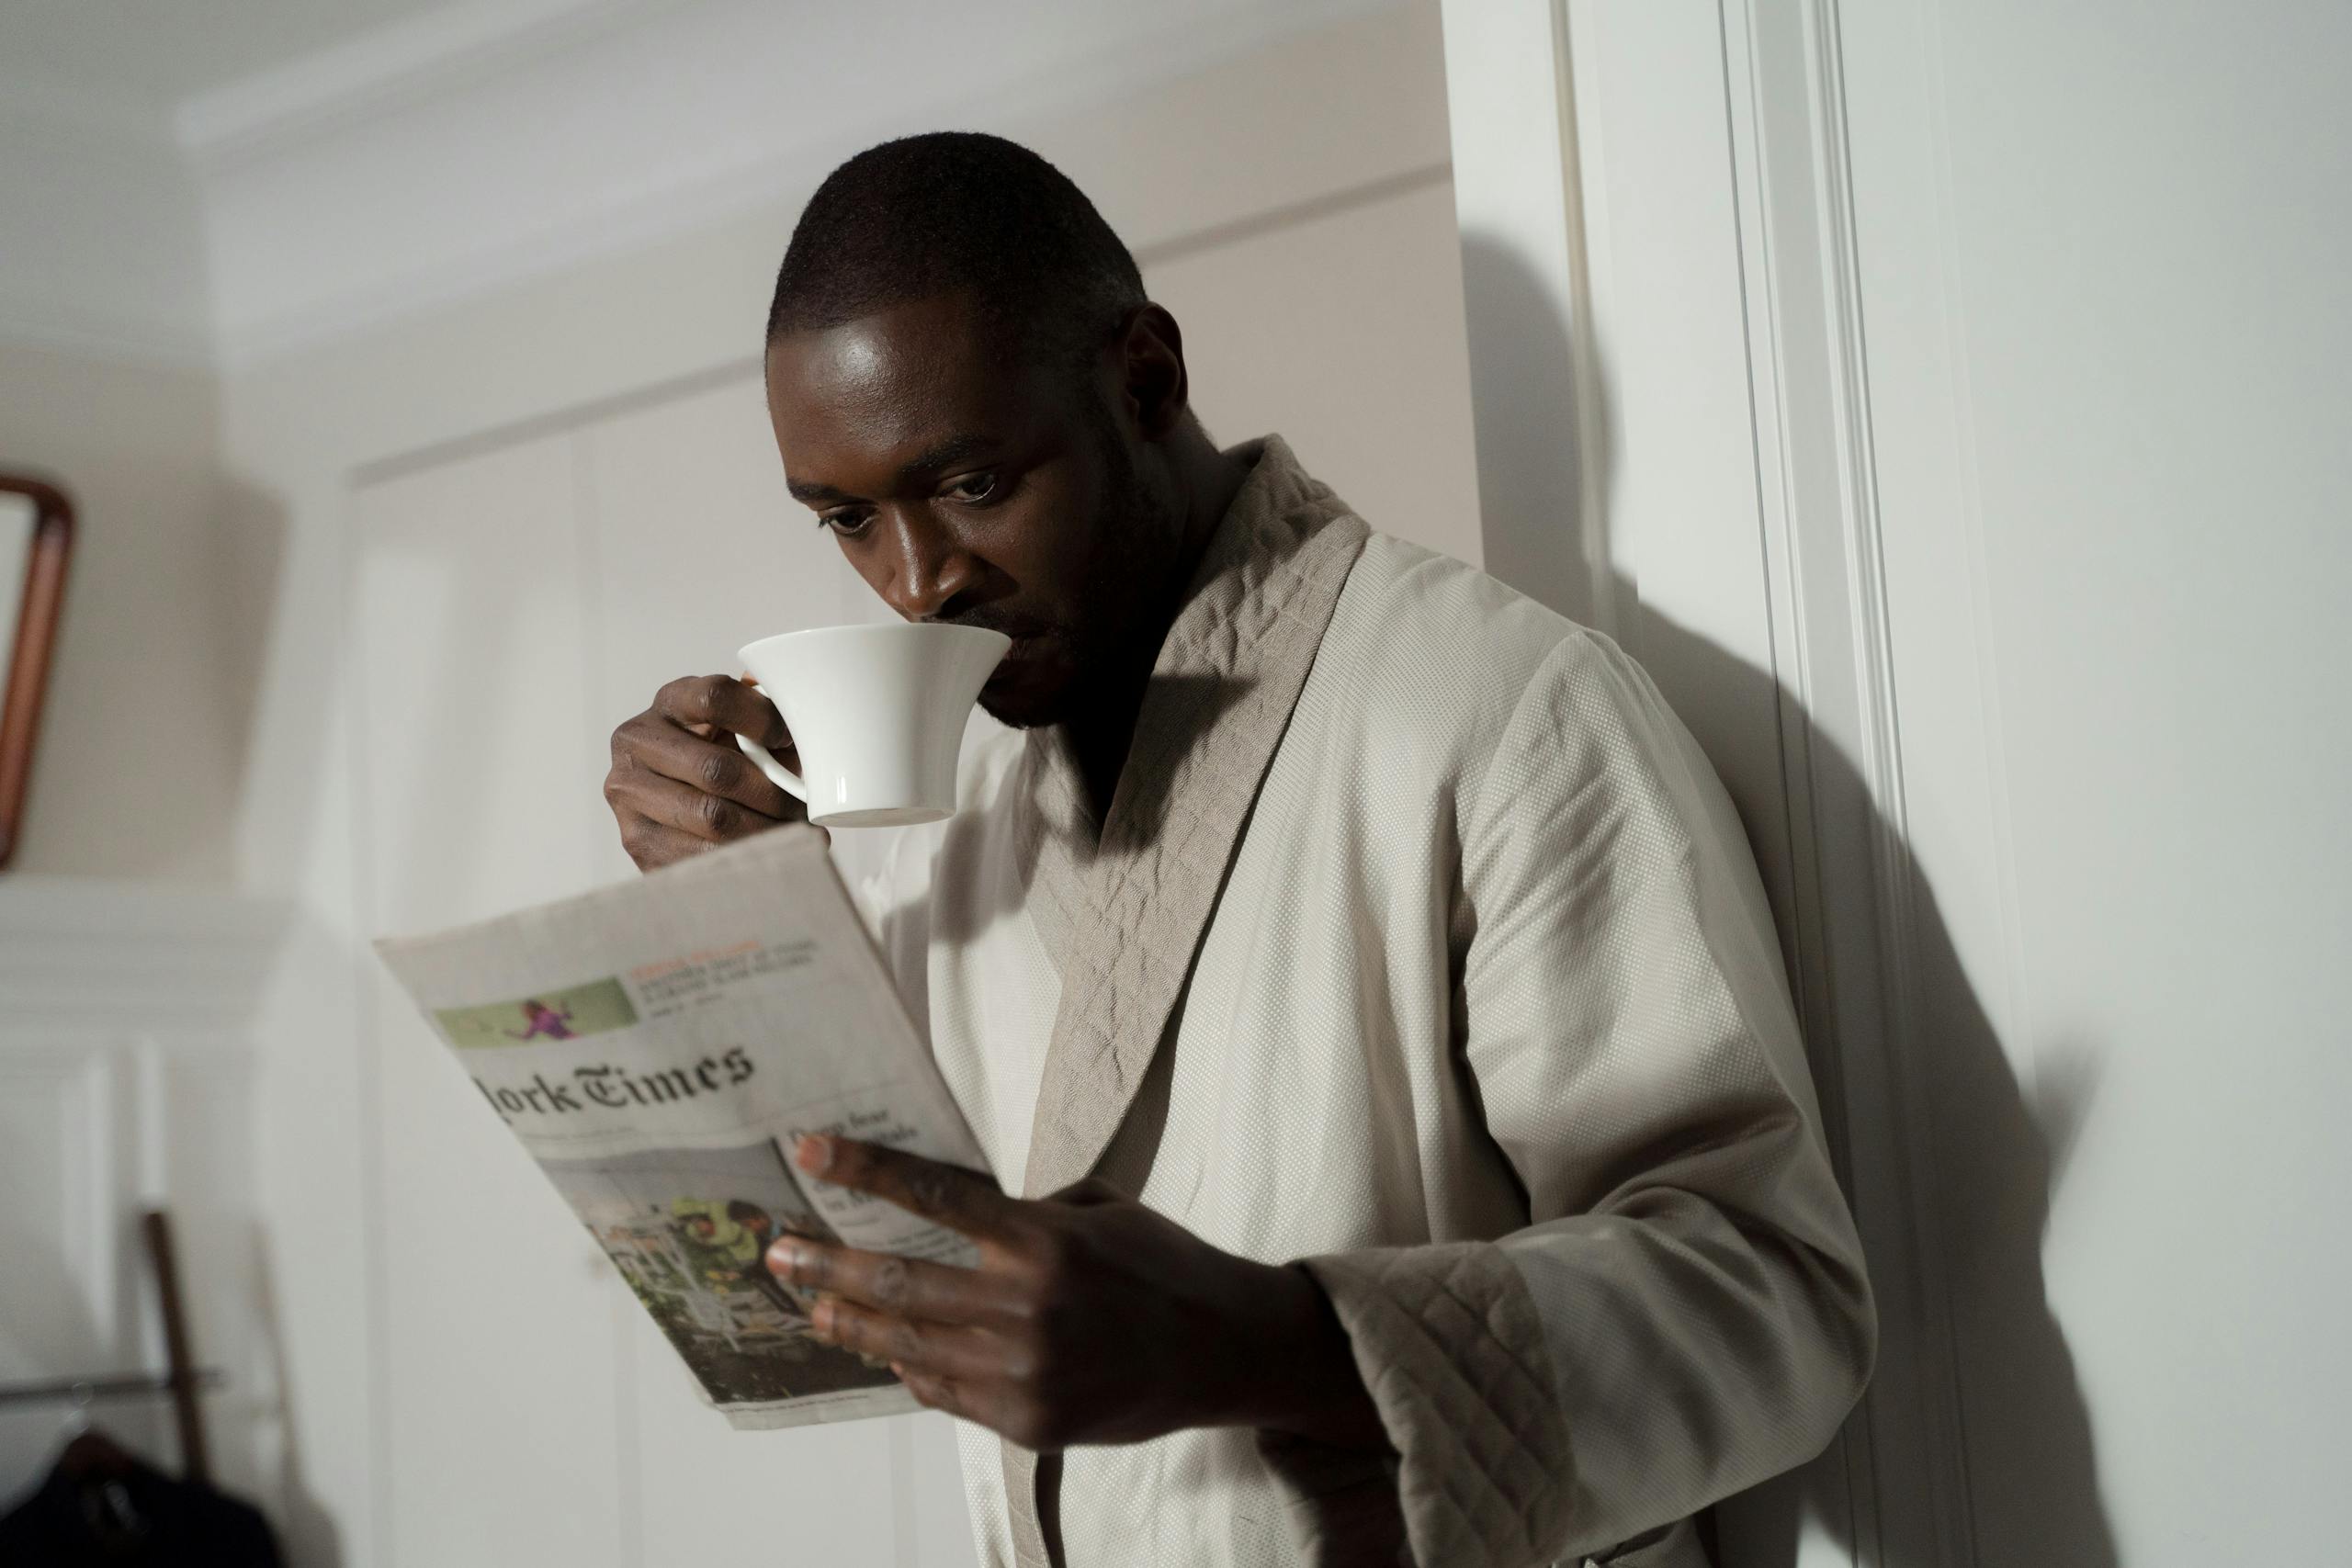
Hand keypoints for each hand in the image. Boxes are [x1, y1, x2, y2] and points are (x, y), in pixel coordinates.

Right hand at [605, 674, 803, 870]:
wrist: (677, 806)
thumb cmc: (723, 756)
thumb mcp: (741, 729)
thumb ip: (767, 719)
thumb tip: (800, 724)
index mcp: (671, 702)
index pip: (714, 698)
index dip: (762, 720)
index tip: (790, 740)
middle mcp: (638, 741)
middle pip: (716, 769)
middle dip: (772, 794)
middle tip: (804, 808)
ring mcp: (629, 792)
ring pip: (711, 817)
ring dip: (766, 830)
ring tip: (797, 834)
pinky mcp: (636, 839)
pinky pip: (700, 855)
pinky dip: (746, 857)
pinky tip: (771, 853)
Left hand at [766, 1135, 1386, 1453]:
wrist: (1226, 1351)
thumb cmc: (1164, 1265)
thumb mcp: (1099, 1210)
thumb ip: (1024, 1211)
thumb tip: (949, 1208)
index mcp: (1045, 1240)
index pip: (935, 1196)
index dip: (866, 1171)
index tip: (810, 1150)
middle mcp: (1027, 1306)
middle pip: (900, 1278)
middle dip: (827, 1260)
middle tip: (778, 1247)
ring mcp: (1023, 1372)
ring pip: (909, 1342)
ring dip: (851, 1319)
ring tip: (811, 1302)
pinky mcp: (1027, 1422)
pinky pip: (944, 1391)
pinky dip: (908, 1365)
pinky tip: (882, 1345)